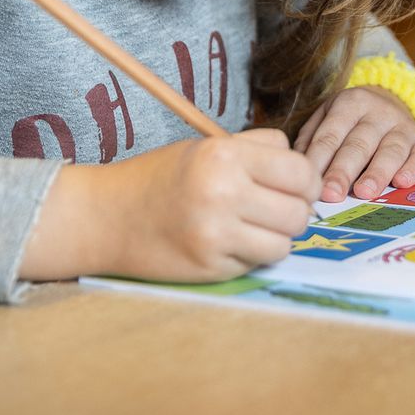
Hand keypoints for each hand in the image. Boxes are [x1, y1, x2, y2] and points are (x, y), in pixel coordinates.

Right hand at [21, 128, 320, 283]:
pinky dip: (252, 256)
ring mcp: (216, 234)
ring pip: (284, 244)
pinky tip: (230, 243)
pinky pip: (257, 263)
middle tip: (276, 210)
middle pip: (298, 211)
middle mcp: (223, 192)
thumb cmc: (161, 178)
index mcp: (225, 155)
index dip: (306, 182)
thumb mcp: (206, 147)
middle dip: (295, 212)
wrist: (107, 217)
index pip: (300, 171)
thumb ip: (257, 150)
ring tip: (254, 228)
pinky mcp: (210, 267)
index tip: (295, 187)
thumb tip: (307, 172)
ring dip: (276, 238)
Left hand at [293, 86, 414, 202]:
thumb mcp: (326, 118)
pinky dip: (414, 169)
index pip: (331, 135)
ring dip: (377, 173)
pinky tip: (402, 183)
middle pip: (359, 144)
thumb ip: (311, 141)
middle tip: (332, 194)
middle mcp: (378, 112)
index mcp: (349, 103)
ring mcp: (403, 125)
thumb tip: (301, 170)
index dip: (319, 160)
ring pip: (391, 150)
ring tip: (364, 193)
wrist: (388, 101)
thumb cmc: (349, 120)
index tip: (310, 183)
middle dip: (344, 171)